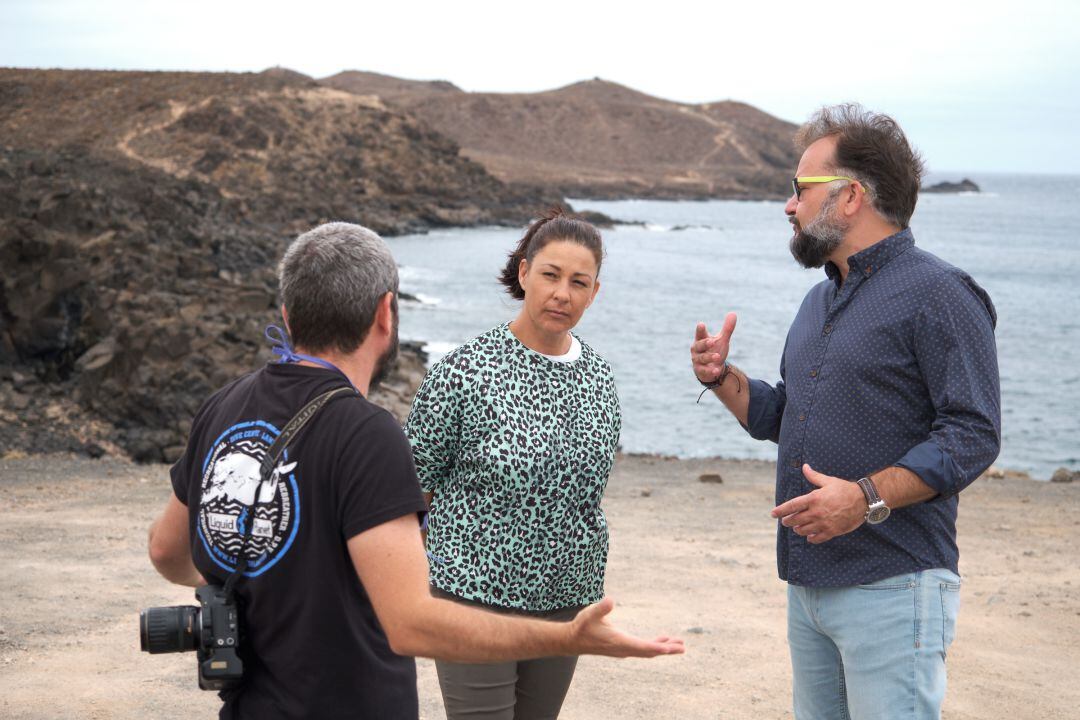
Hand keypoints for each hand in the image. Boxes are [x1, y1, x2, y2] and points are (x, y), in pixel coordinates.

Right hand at [568, 598, 684, 657]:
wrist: (573, 640)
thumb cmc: (582, 626)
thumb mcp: (589, 614)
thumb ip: (600, 608)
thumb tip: (610, 600)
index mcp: (619, 641)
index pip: (642, 646)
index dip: (657, 647)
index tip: (670, 648)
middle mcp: (624, 649)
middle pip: (649, 651)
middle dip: (666, 649)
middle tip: (683, 647)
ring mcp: (624, 650)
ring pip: (648, 651)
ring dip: (663, 648)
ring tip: (679, 645)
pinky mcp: (623, 648)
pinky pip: (643, 649)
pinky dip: (655, 645)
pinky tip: (663, 641)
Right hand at [691, 313, 736, 382]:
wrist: (712, 369)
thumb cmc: (715, 351)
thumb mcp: (722, 340)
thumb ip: (727, 329)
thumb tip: (733, 313)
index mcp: (701, 340)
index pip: (700, 334)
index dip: (700, 330)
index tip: (701, 324)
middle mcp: (697, 350)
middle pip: (699, 346)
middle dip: (705, 343)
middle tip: (712, 341)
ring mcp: (697, 360)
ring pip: (702, 358)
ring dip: (709, 357)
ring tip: (718, 356)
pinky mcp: (700, 370)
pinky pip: (704, 371)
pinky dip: (710, 371)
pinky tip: (716, 371)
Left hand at [770, 464, 866, 543]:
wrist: (863, 501)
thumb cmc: (844, 489)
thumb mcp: (828, 481)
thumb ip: (813, 476)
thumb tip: (804, 466)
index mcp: (813, 498)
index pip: (791, 506)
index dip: (780, 510)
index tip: (773, 514)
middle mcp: (816, 512)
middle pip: (795, 520)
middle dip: (787, 521)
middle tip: (785, 521)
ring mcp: (823, 523)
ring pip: (803, 530)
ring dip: (798, 529)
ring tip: (796, 527)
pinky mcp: (832, 531)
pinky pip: (816, 538)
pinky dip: (811, 538)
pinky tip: (809, 536)